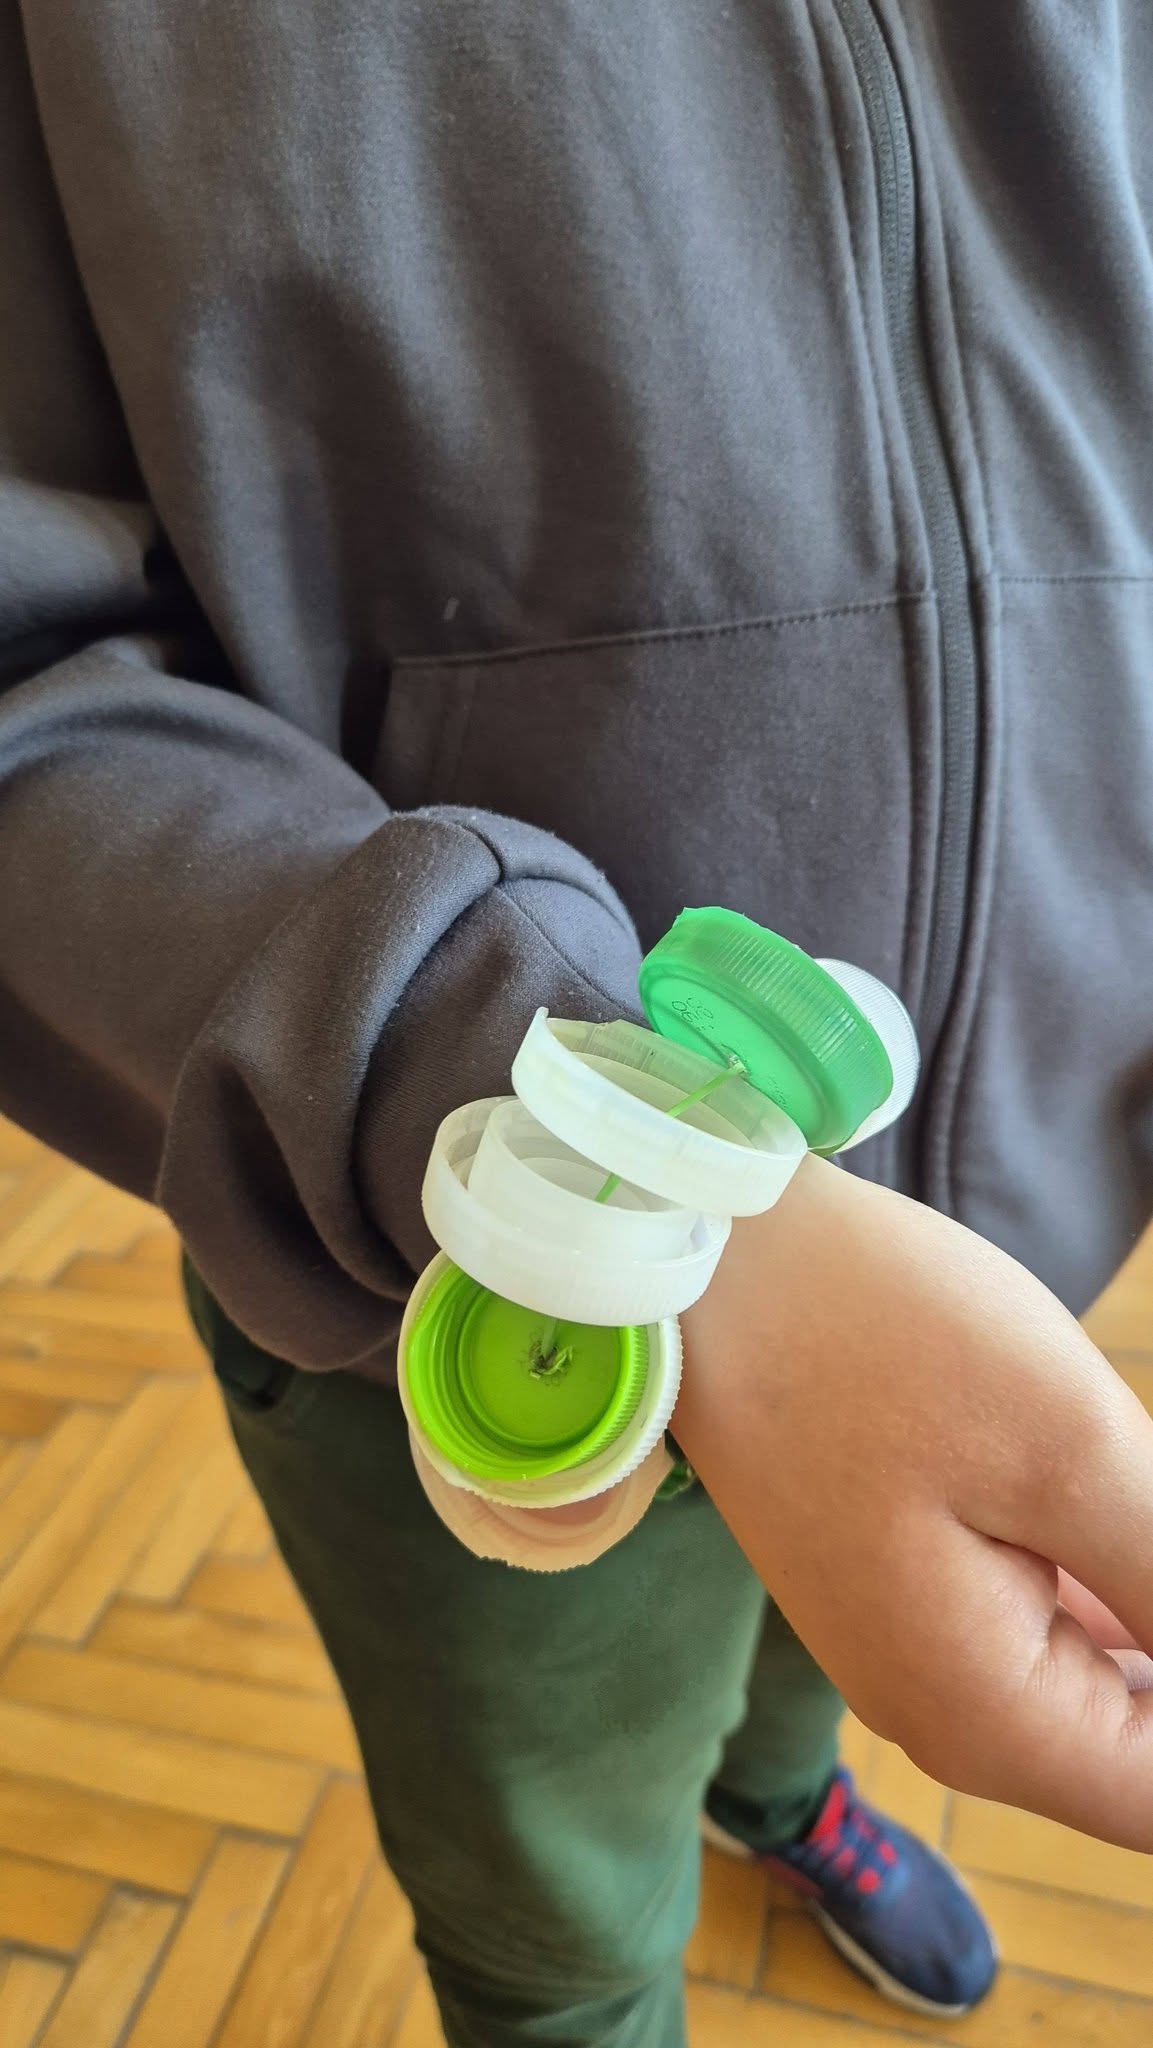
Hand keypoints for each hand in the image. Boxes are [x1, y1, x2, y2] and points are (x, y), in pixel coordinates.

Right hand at [673, 1155, 1152, 1847]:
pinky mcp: (899, 1582)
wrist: (705, 1256)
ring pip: (1094, 1674)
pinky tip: (1110, 1478)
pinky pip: (1038, 1618)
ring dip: (1142, 1598)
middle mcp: (942, 1714)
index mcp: (982, 1715)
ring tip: (1112, 1468)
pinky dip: (1101, 1569)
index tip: (1148, 1532)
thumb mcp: (1070, 1448)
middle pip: (1134, 1742)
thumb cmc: (878, 1332)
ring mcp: (911, 1649)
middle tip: (1125, 1475)